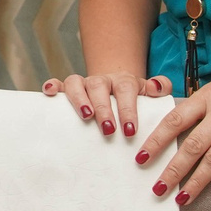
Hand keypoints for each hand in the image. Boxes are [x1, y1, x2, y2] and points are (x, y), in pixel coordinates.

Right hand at [43, 71, 171, 139]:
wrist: (116, 87)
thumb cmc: (133, 98)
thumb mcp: (150, 93)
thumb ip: (161, 87)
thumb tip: (158, 87)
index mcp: (123, 81)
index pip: (126, 90)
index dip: (128, 109)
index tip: (130, 130)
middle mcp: (102, 80)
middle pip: (99, 87)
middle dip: (103, 109)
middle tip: (108, 129)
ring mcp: (84, 84)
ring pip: (76, 83)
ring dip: (79, 99)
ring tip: (85, 116)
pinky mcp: (69, 89)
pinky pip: (58, 84)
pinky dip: (52, 86)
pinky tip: (49, 93)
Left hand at [135, 51, 210, 206]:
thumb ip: (206, 99)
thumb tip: (185, 114)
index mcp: (208, 97)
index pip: (175, 121)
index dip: (156, 141)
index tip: (141, 158)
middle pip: (192, 146)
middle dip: (172, 171)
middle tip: (157, 189)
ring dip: (197, 182)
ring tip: (182, 199)